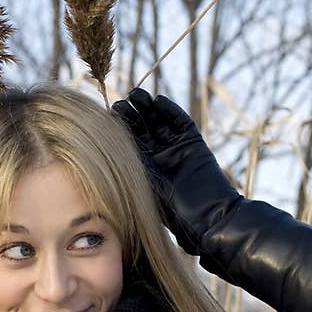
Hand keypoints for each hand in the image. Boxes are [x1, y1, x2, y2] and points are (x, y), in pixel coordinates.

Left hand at [111, 87, 242, 255]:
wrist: (208, 216)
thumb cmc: (173, 211)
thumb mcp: (144, 189)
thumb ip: (131, 170)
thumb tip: (103, 154)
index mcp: (144, 168)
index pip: (129, 142)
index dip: (120, 128)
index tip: (109, 115)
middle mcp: (159, 156)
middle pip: (143, 128)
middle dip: (132, 114)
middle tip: (121, 102)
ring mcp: (176, 148)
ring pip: (160, 122)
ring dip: (148, 107)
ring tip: (136, 94)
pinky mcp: (193, 143)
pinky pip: (181, 122)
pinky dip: (171, 111)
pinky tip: (159, 100)